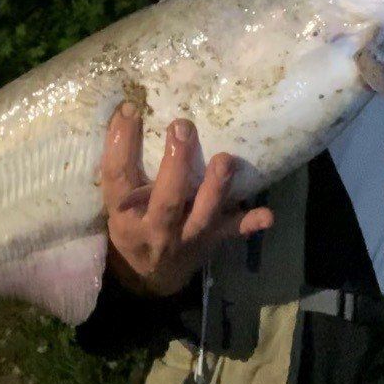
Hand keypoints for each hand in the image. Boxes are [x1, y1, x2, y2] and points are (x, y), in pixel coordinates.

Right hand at [99, 101, 273, 296]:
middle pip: (166, 199)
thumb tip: (130, 109)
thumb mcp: (117, 200)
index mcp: (123, 212)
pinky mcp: (210, 241)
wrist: (149, 275)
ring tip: (224, 159)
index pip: (117, 176)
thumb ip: (124, 165)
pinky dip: (248, 224)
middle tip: (182, 127)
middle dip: (176, 163)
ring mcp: (186, 237)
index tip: (130, 109)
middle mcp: (154, 228)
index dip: (120, 143)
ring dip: (216, 188)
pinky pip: (231, 233)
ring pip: (202, 215)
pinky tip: (267, 215)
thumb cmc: (133, 222)